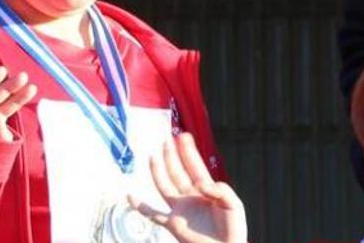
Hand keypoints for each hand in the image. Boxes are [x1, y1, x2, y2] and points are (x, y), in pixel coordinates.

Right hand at [129, 133, 246, 242]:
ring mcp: (180, 210)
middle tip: (167, 139)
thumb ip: (220, 190)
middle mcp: (191, 197)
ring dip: (159, 172)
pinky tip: (130, 197)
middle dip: (173, 156)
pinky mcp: (173, 224)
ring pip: (165, 187)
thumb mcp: (233, 204)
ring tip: (153, 156)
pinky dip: (141, 207)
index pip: (195, 166)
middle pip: (178, 172)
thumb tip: (200, 185)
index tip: (183, 136)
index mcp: (207, 190)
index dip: (189, 152)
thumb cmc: (233, 228)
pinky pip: (153, 215)